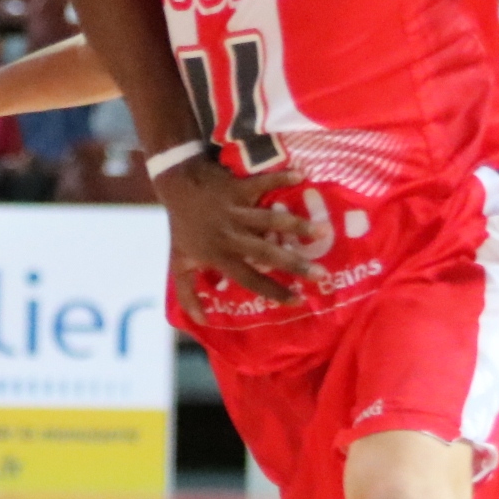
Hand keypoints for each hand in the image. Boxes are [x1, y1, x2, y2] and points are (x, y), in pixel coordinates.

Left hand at [157, 154, 322, 316]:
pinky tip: (301, 176)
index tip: (298, 300)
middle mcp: (230, 236)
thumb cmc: (181, 227)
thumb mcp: (178, 263)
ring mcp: (236, 211)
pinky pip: (263, 183)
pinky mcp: (239, 188)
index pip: (249, 279)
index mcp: (219, 256)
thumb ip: (187, 294)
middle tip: (321, 274)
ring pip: (270, 221)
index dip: (273, 291)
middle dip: (295, 264)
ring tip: (323, 231)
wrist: (176, 185)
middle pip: (266, 253)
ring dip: (296, 225)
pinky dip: (281, 179)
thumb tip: (203, 322)